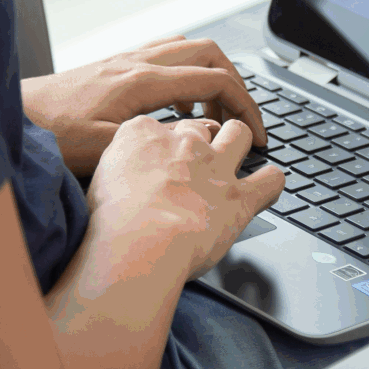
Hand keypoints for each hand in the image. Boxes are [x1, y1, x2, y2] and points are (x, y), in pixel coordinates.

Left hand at [21, 36, 266, 176]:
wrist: (13, 117)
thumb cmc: (49, 134)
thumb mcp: (105, 150)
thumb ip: (157, 141)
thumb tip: (200, 137)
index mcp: (142, 81)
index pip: (215, 80)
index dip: (246, 106)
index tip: (258, 135)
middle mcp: (138, 62)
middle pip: (209, 53)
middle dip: (237, 85)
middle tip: (243, 121)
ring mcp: (126, 61)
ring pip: (188, 50)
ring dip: (212, 76)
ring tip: (214, 116)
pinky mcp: (114, 67)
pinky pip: (166, 58)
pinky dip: (186, 77)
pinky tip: (177, 111)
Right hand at [84, 116, 284, 281]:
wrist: (138, 243)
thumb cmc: (112, 221)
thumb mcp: (96, 181)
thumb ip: (117, 169)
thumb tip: (120, 178)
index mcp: (142, 134)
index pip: (162, 126)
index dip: (165, 145)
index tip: (163, 161)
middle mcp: (183, 143)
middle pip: (200, 127)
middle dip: (202, 139)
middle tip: (198, 161)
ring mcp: (215, 166)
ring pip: (238, 133)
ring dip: (240, 143)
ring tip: (237, 157)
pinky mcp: (239, 196)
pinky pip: (270, 179)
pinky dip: (272, 182)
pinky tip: (268, 186)